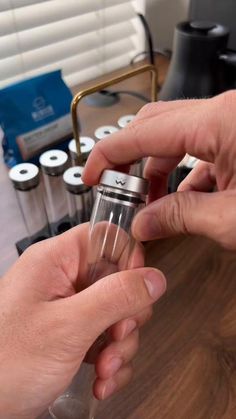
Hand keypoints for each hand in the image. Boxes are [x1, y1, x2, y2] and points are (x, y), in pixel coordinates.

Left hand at [0, 224, 165, 418]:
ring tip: (105, 369)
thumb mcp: (67, 328)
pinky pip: (105, 337)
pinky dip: (111, 361)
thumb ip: (114, 298)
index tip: (137, 289)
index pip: (104, 237)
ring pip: (115, 313)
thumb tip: (153, 278)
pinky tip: (102, 380)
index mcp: (54, 262)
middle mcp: (61, 281)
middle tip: (117, 336)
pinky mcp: (71, 335)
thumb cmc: (4, 365)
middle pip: (116, 279)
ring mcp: (67, 309)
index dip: (127, 258)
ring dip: (119, 346)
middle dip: (125, 315)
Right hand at [83, 90, 235, 249]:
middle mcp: (223, 113)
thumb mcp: (232, 218)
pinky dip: (185, 173)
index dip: (108, 155)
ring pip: (177, 137)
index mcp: (219, 122)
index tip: (92, 174)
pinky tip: (182, 200)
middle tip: (115, 186)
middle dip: (129, 158)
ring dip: (157, 169)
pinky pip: (201, 148)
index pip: (143, 133)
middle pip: (154, 125)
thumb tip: (143, 224)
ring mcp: (232, 122)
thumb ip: (182, 218)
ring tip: (149, 203)